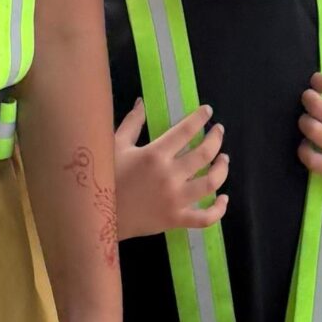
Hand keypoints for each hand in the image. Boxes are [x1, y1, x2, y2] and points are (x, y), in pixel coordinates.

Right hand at [112, 97, 226, 237]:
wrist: (98, 214)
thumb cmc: (106, 178)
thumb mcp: (115, 146)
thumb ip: (132, 123)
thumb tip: (141, 102)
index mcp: (154, 155)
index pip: (186, 130)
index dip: (200, 118)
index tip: (207, 111)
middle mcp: (169, 176)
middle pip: (205, 154)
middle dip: (216, 139)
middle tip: (218, 131)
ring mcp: (175, 199)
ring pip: (211, 183)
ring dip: (222, 169)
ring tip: (223, 160)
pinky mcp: (176, 219)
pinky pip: (205, 218)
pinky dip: (218, 210)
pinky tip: (223, 199)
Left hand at [299, 73, 321, 201]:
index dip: (320, 81)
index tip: (317, 80)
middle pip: (317, 106)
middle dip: (308, 98)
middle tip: (308, 99)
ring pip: (311, 129)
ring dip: (304, 122)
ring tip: (308, 122)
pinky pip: (310, 158)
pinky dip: (304, 150)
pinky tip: (308, 146)